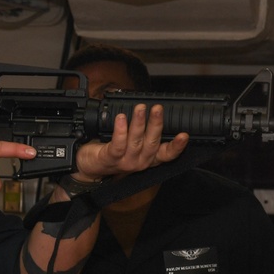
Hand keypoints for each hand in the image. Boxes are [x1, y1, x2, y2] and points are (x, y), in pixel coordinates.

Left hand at [74, 104, 188, 180]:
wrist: (89, 165)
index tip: (184, 135)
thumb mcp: (132, 142)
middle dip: (156, 124)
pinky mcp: (110, 159)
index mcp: (148, 157)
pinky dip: (120, 131)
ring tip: (140, 109)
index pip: (167, 154)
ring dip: (139, 124)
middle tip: (158, 108)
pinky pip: (117, 145)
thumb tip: (150, 108)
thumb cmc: (112, 150)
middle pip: (152, 143)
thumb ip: (143, 130)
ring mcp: (125, 162)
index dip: (177, 146)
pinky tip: (121, 119)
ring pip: (136, 142)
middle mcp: (139, 161)